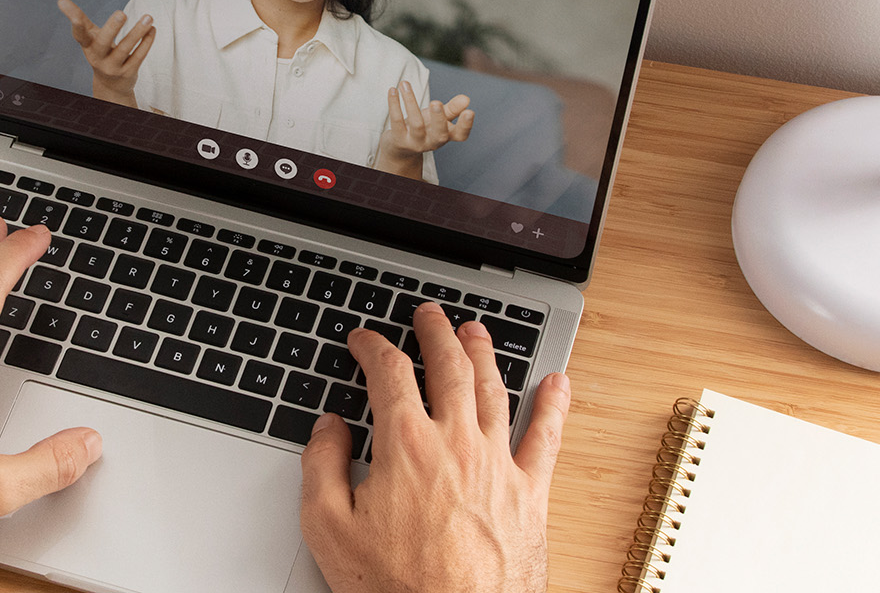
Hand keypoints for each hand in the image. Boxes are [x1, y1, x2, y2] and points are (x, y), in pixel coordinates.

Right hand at [58, 0, 154, 107]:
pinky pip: (139, 56)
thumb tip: (60, 0)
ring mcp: (113, 67)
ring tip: (148, 17)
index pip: (80, 35)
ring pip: (126, 49)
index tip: (75, 14)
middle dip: (112, 28)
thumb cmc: (99, 53)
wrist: (110, 86)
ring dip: (137, 32)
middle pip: (103, 43)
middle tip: (121, 13)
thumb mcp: (89, 38)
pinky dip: (147, 41)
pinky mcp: (128, 72)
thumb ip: (79, 19)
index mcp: (88, 46)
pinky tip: (152, 29)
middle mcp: (98, 58)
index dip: (76, 25)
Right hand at [299, 304, 570, 592]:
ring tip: (475, 331)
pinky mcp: (530, 494)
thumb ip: (322, 468)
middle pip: (449, 366)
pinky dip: (554, 405)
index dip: (374, 347)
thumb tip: (328, 429)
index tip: (364, 340)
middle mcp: (457, 443)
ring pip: (494, 389)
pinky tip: (558, 383)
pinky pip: (547, 437)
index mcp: (406, 446)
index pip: (389, 373)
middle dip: (435, 332)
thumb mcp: (328, 530)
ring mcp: (499, 465)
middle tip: (428, 315)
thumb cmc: (395, 590)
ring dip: (483, 352)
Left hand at [374, 80, 474, 179]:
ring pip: (416, 124)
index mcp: (446, 136)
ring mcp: (415, 143)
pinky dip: (394, 104)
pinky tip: (393, 90)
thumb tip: (466, 99)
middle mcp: (432, 142)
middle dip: (438, 118)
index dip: (466, 125)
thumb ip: (452, 108)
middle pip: (439, 134)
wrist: (400, 149)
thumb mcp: (440, 119)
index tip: (470, 111)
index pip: (460, 135)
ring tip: (405, 83)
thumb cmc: (425, 129)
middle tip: (436, 102)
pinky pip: (396, 121)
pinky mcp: (398, 139)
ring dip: (410, 102)